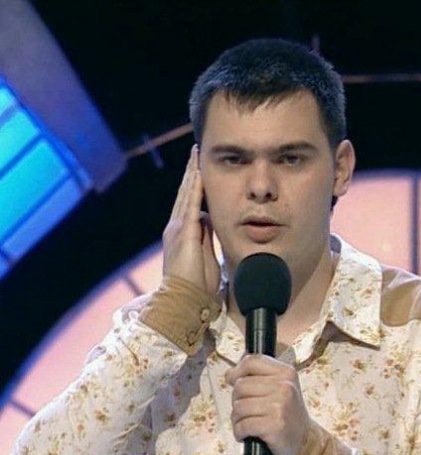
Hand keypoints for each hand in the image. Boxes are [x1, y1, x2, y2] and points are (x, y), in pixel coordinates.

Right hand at [162, 145, 220, 298]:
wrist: (185, 301)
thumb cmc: (197, 284)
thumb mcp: (204, 254)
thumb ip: (205, 236)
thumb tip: (208, 219)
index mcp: (183, 233)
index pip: (190, 202)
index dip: (195, 184)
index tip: (200, 168)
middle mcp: (177, 227)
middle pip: (186, 193)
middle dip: (191, 172)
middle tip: (196, 152)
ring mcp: (178, 228)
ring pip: (186, 194)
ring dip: (192, 174)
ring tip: (196, 155)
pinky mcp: (184, 233)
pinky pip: (190, 205)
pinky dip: (194, 189)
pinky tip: (199, 174)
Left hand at [226, 355, 309, 454]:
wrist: (304, 439)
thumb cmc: (287, 412)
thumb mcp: (280, 386)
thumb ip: (258, 376)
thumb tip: (230, 374)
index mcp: (286, 372)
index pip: (252, 361)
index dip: (237, 371)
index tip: (232, 379)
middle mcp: (285, 386)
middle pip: (241, 385)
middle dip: (236, 399)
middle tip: (245, 409)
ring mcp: (280, 406)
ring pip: (239, 406)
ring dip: (237, 418)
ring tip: (246, 423)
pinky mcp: (274, 425)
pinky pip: (243, 425)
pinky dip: (239, 432)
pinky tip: (247, 434)